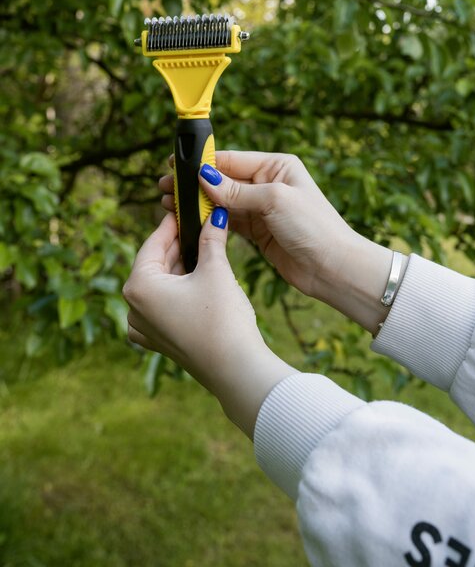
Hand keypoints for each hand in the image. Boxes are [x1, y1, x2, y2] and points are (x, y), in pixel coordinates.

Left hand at [123, 210, 294, 436]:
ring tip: (204, 248)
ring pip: (160, 285)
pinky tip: (198, 281)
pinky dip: (179, 291)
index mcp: (138, 286)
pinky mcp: (159, 341)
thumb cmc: (222, 319)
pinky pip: (163, 306)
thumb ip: (211, 238)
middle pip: (155, 264)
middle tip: (200, 224)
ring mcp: (144, 328)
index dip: (172, 223)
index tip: (185, 208)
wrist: (236, 370)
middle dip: (179, 245)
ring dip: (181, 267)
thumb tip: (216, 214)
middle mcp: (133, 308)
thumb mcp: (215, 270)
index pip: (153, 243)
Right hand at [159, 152, 397, 332]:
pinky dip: (209, 221)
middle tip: (164, 188)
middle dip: (194, 184)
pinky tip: (188, 220)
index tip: (174, 165)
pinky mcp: (258, 231)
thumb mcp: (274, 201)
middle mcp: (268, 184)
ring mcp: (262, 208)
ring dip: (197, 204)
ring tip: (169, 204)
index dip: (202, 163)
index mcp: (277, 166)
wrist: (333, 267)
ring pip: (222, 202)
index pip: (232, 160)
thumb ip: (237, 191)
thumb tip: (204, 176)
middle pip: (223, 180)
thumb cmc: (313, 227)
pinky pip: (228, 221)